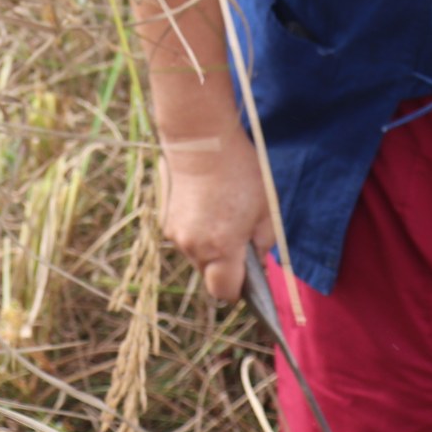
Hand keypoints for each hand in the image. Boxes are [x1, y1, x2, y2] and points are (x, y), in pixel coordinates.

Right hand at [159, 131, 272, 301]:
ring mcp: (175, 233)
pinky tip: (207, 206)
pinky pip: (186, 237)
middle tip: (240, 238)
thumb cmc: (239, 171)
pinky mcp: (165, 218)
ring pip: (197, 256)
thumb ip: (264, 242)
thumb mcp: (265, 208)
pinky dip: (197, 230)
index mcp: (221, 248)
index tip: (250, 275)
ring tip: (222, 216)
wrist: (200, 139)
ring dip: (210, 247)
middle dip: (225, 266)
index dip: (239, 289)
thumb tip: (257, 259)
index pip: (225, 292)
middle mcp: (193, 246)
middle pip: (209, 275)